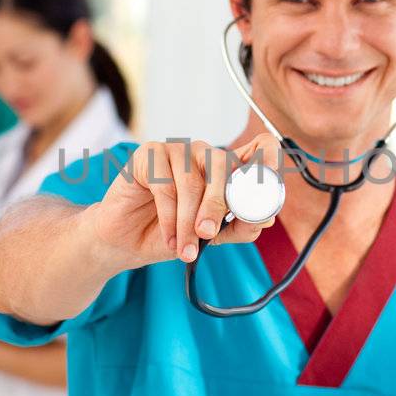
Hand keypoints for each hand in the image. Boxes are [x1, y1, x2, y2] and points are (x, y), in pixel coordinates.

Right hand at [88, 134, 281, 268]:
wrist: (126, 243)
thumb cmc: (173, 234)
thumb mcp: (213, 238)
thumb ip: (240, 228)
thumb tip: (266, 218)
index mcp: (228, 170)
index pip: (260, 148)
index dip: (269, 160)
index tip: (267, 184)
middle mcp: (206, 154)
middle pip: (225, 166)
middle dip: (218, 205)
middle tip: (208, 233)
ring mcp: (178, 151)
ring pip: (193, 181)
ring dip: (188, 220)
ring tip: (184, 247)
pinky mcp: (149, 154)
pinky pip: (166, 185)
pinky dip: (168, 218)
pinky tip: (168, 237)